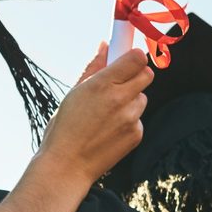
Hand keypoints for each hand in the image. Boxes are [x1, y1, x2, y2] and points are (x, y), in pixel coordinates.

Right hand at [32, 49, 152, 187]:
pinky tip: (108, 130)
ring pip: (142, 98)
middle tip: (119, 84)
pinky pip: (138, 118)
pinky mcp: (137, 134)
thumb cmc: (64, 128)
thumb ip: (93, 67)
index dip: (133, 57)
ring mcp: (131, 118)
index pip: (137, 57)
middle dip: (136, 75)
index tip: (127, 59)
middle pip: (147, 74)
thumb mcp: (73, 93)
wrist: (67, 166)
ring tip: (106, 115)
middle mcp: (120, 99)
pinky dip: (128, 121)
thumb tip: (105, 45)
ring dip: (130, 101)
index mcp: (101, 84)